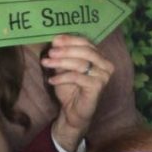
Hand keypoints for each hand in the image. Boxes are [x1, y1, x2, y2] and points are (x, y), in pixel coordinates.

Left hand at [42, 35, 112, 151]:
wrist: (73, 112)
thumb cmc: (70, 89)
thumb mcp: (64, 69)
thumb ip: (62, 56)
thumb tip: (55, 41)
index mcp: (100, 57)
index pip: (86, 43)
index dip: (70, 40)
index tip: (55, 40)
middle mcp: (105, 65)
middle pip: (85, 51)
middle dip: (65, 50)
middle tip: (50, 52)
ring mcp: (103, 76)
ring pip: (80, 64)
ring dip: (60, 62)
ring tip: (46, 63)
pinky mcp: (98, 87)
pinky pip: (77, 77)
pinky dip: (62, 78)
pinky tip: (51, 80)